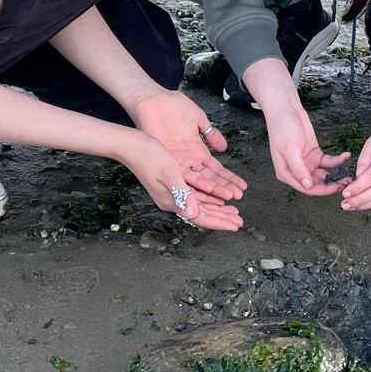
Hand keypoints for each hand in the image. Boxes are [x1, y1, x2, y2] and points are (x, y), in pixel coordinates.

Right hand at [120, 133, 243, 231]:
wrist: (131, 146)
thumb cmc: (149, 156)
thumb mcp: (169, 173)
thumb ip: (182, 194)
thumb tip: (194, 214)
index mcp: (172, 200)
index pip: (200, 217)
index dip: (219, 222)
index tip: (235, 225)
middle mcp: (173, 200)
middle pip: (202, 214)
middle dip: (222, 218)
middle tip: (240, 221)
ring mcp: (172, 192)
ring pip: (200, 205)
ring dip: (217, 208)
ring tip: (233, 211)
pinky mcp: (172, 184)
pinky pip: (195, 194)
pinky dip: (209, 197)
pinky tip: (218, 197)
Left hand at [130, 90, 246, 202]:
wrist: (153, 100)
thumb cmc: (174, 106)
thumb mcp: (198, 119)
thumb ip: (211, 133)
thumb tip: (224, 147)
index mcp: (197, 151)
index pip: (216, 169)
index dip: (229, 178)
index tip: (242, 186)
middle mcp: (189, 161)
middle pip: (210, 178)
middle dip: (225, 187)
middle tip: (238, 196)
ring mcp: (178, 162)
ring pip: (198, 181)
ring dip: (213, 189)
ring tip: (227, 196)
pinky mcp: (167, 161)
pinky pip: (183, 176)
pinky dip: (195, 183)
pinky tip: (208, 189)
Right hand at [264, 102, 350, 195]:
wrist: (286, 110)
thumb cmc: (283, 128)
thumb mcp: (290, 149)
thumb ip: (298, 168)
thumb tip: (307, 185)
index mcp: (286, 173)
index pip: (306, 188)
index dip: (321, 190)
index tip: (335, 188)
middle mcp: (297, 170)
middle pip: (316, 184)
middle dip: (331, 184)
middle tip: (346, 183)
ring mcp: (307, 163)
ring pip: (324, 174)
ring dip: (336, 175)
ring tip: (349, 174)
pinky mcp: (314, 154)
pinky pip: (328, 162)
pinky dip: (337, 161)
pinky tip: (345, 156)